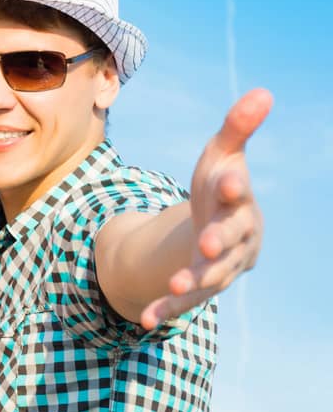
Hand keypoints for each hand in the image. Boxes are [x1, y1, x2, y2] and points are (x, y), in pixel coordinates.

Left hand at [141, 88, 271, 327]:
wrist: (222, 231)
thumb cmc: (220, 189)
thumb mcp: (222, 156)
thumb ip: (237, 128)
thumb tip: (263, 91)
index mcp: (236, 204)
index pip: (239, 194)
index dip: (234, 188)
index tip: (229, 180)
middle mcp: (232, 238)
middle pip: (229, 239)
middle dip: (219, 239)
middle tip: (208, 241)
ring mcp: (216, 265)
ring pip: (209, 275)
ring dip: (193, 280)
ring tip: (177, 285)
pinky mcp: (196, 285)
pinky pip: (182, 300)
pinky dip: (166, 308)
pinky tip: (147, 320)